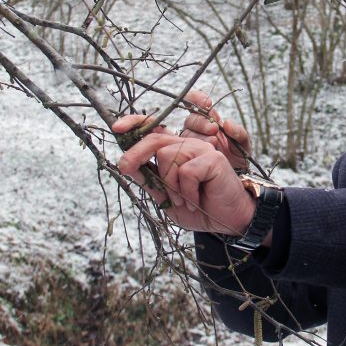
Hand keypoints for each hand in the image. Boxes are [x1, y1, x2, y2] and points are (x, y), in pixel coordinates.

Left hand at [113, 119, 254, 235]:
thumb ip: (151, 182)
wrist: (229, 221)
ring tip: (184, 201)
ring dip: (170, 186)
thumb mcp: (168, 199)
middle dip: (136, 153)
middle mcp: (189, 146)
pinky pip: (185, 172)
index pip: (155, 132)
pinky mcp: (212, 158)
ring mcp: (202, 149)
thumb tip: (127, 166)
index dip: (136, 124)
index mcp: (177, 152)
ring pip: (167, 156)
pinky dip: (187, 192)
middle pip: (156, 139)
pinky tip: (196, 202)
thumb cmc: (200, 209)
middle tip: (124, 167)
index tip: (116, 128)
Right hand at [179, 90, 251, 171]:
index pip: (195, 102)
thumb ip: (240, 134)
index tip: (206, 103)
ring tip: (213, 146)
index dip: (196, 98)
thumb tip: (228, 123)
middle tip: (214, 130)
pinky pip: (178, 149)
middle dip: (201, 123)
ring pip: (186, 134)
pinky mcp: (184, 156)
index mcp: (210, 120)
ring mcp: (189, 143)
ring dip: (198, 138)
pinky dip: (182, 147)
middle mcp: (197, 129)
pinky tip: (190, 150)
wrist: (233, 180)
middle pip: (190, 120)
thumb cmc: (238, 160)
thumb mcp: (244, 146)